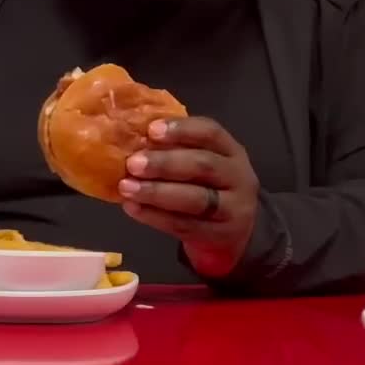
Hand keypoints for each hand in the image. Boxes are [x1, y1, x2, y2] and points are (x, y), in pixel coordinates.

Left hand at [117, 117, 258, 278]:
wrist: (234, 232)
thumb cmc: (207, 187)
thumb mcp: (201, 163)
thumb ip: (175, 151)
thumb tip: (134, 141)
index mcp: (230, 150)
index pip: (211, 133)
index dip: (182, 129)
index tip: (151, 130)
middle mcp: (238, 176)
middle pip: (203, 165)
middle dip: (165, 163)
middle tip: (133, 164)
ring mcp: (234, 208)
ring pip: (196, 199)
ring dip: (157, 192)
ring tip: (126, 187)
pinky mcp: (220, 234)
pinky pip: (185, 225)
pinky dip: (155, 216)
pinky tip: (133, 208)